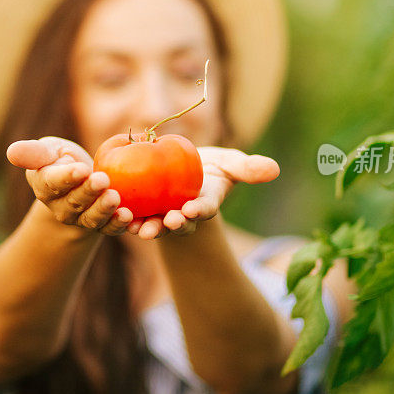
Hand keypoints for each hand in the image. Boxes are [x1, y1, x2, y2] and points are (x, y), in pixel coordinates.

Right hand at [6, 137, 133, 234]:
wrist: (80, 182)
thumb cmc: (61, 159)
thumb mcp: (48, 150)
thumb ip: (34, 153)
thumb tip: (11, 152)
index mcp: (45, 185)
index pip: (54, 183)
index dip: (66, 177)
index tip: (80, 169)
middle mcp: (61, 207)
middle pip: (75, 202)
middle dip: (89, 192)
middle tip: (102, 180)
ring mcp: (81, 219)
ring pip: (92, 218)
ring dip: (104, 210)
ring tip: (115, 198)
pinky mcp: (102, 225)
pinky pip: (109, 228)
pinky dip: (119, 224)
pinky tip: (129, 216)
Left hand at [127, 147, 279, 239]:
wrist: (181, 173)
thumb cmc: (210, 169)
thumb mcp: (230, 164)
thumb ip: (248, 168)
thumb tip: (274, 169)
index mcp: (205, 203)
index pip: (204, 209)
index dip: (200, 211)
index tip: (193, 210)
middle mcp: (185, 215)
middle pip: (180, 223)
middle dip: (175, 225)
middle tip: (170, 222)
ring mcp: (164, 217)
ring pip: (157, 225)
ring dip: (150, 228)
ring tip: (141, 230)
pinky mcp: (145, 214)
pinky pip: (136, 218)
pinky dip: (129, 219)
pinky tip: (120, 218)